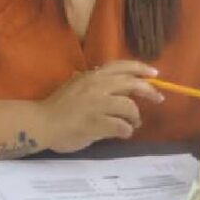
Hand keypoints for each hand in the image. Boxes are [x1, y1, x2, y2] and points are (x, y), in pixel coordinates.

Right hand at [37, 61, 163, 152]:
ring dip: (135, 117)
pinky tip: (123, 133)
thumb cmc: (57, 106)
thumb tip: (117, 86)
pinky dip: (126, 131)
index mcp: (91, 76)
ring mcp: (97, 105)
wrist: (42, 123)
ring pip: (129, 107)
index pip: (120, 66)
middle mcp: (95, 86)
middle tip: (158, 99)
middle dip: (149, 92)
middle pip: (131, 84)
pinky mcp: (97, 123)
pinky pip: (122, 126)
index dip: (140, 68)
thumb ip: (94, 84)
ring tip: (133, 123)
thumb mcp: (76, 86)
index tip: (154, 74)